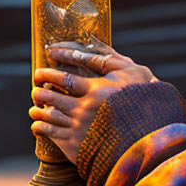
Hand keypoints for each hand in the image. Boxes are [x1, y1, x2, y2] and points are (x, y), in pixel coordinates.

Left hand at [29, 39, 156, 162]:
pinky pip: (50, 134)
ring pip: (48, 115)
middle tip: (36, 88)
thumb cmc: (142, 98)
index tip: (40, 71)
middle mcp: (85, 109)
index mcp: (96, 90)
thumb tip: (92, 39)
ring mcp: (80, 128)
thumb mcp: (130, 72)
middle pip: (52, 97)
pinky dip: (39, 127)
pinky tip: (38, 123)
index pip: (64, 79)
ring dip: (37, 109)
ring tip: (34, 106)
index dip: (49, 74)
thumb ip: (108, 57)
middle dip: (40, 92)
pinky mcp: (76, 146)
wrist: (150, 137)